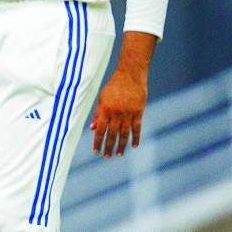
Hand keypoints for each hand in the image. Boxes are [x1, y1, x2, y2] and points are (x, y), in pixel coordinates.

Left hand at [89, 31, 155, 158]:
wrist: (130, 75)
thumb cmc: (114, 86)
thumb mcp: (102, 98)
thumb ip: (98, 114)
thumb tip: (93, 129)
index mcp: (105, 109)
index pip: (100, 129)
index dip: (97, 141)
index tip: (95, 151)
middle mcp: (116, 113)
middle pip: (112, 134)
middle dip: (108, 147)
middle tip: (106, 157)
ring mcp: (128, 113)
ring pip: (124, 134)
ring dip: (121, 145)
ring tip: (118, 154)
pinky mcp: (139, 112)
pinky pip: (137, 128)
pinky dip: (136, 138)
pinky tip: (134, 146)